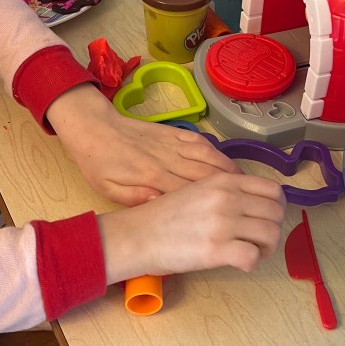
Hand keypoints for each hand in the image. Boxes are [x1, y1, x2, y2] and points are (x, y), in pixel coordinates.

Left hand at [46, 84, 239, 205]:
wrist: (94, 127)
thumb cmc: (100, 163)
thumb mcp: (110, 188)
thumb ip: (136, 198)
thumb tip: (162, 203)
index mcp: (152, 175)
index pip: (189, 193)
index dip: (212, 206)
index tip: (231, 218)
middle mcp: (168, 157)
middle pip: (207, 176)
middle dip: (231, 191)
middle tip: (250, 206)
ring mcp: (173, 143)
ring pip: (210, 158)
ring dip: (231, 173)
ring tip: (248, 189)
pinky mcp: (174, 132)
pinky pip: (203, 143)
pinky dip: (219, 154)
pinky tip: (229, 166)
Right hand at [97, 172, 286, 282]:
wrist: (138, 234)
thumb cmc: (166, 215)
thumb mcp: (199, 190)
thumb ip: (228, 192)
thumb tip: (256, 206)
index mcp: (225, 181)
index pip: (274, 190)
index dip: (276, 208)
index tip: (266, 219)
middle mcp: (228, 198)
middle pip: (276, 213)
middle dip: (273, 230)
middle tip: (258, 241)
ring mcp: (223, 223)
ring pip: (271, 234)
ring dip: (266, 248)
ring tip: (251, 253)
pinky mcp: (216, 250)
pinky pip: (253, 257)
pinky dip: (252, 263)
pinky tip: (238, 263)